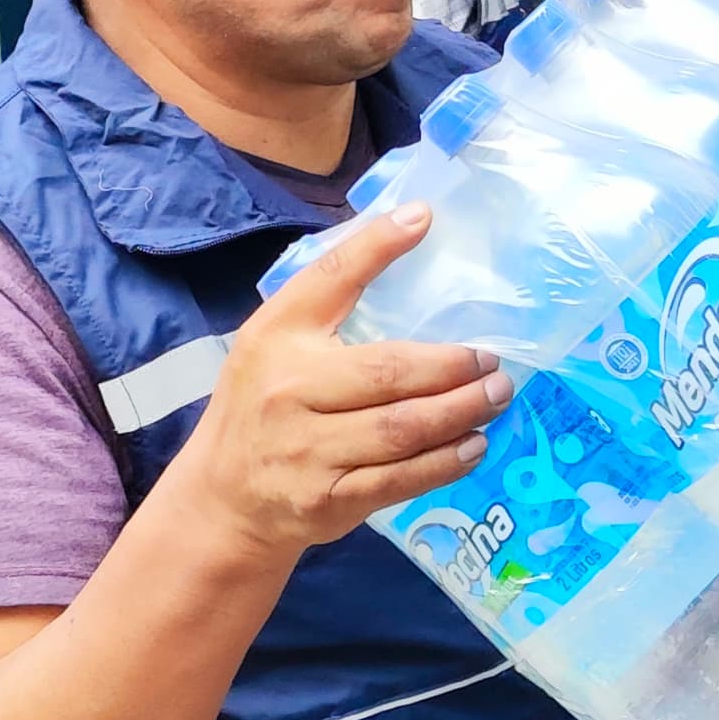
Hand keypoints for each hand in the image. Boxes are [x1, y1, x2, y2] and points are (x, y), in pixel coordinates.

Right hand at [166, 209, 509, 556]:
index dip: (376, 246)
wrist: (224, 499)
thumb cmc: (262, 405)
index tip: (424, 219)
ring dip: (462, 412)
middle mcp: (289, 390)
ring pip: (404, 429)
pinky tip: (473, 444)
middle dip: (453, 366)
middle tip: (492, 362)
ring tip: (495, 397)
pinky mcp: (330, 500)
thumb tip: (411, 223)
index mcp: (276, 338)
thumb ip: (331, 294)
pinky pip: (402, 479)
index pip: (329, 279)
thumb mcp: (276, 340)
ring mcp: (308, 451)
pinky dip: (446, 462)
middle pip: (390, 372)